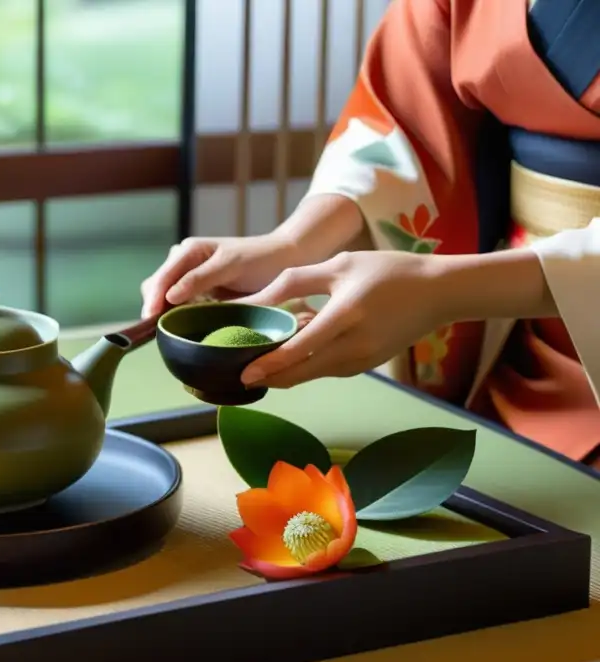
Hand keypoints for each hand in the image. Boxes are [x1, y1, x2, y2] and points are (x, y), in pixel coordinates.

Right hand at [139, 234, 302, 318]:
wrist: (285, 261)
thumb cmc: (261, 260)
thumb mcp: (229, 266)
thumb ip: (199, 278)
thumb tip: (169, 296)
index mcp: (188, 251)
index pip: (160, 278)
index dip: (153, 300)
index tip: (151, 321)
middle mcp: (183, 262)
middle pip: (156, 288)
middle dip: (155, 308)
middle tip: (162, 332)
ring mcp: (190, 278)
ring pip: (164, 298)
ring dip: (165, 314)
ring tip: (172, 332)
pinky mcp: (199, 293)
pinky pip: (179, 306)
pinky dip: (178, 317)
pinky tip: (184, 328)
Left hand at [236, 250, 450, 387]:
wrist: (438, 293)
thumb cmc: (387, 272)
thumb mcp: (339, 265)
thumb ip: (294, 282)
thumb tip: (256, 299)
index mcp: (346, 315)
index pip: (299, 349)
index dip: (269, 364)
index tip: (243, 374)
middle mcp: (354, 346)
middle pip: (301, 372)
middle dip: (269, 378)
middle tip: (241, 377)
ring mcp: (362, 361)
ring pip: (312, 374)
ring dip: (286, 372)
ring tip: (258, 363)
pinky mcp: (365, 366)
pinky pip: (327, 369)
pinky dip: (307, 365)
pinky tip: (291, 354)